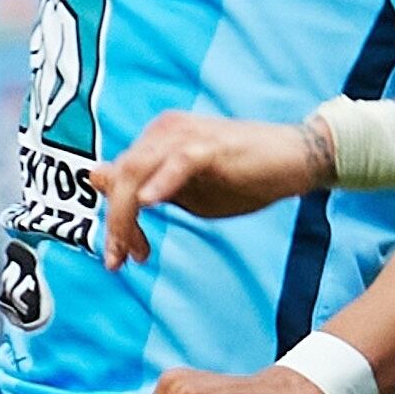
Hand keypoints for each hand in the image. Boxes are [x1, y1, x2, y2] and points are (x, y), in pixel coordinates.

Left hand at [95, 112, 327, 266]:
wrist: (296, 158)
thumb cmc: (245, 176)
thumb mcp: (189, 192)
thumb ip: (148, 190)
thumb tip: (98, 181)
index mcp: (156, 141)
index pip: (118, 179)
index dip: (114, 220)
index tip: (122, 257)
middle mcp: (163, 132)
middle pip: (121, 177)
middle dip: (116, 224)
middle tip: (120, 261)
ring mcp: (186, 136)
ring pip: (139, 172)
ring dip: (128, 215)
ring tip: (133, 250)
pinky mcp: (210, 145)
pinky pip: (178, 162)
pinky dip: (161, 183)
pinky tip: (150, 203)